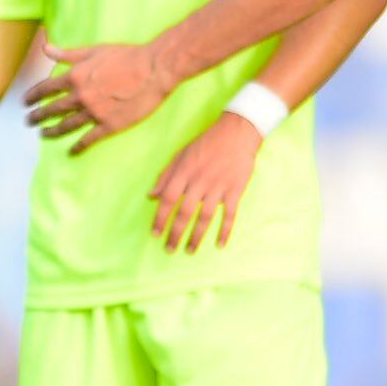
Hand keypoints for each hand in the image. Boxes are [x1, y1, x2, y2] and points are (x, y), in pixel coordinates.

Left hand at [24, 40, 173, 152]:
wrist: (155, 69)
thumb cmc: (126, 56)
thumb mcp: (92, 51)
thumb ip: (67, 54)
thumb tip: (46, 48)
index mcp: (75, 77)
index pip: (45, 89)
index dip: (32, 96)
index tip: (24, 102)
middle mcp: (81, 96)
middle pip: (52, 110)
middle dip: (37, 116)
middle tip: (27, 121)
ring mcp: (95, 113)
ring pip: (66, 125)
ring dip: (52, 131)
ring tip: (42, 134)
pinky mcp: (110, 125)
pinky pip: (89, 139)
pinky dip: (78, 146)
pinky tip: (71, 151)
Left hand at [150, 113, 262, 252]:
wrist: (235, 135)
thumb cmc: (205, 144)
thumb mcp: (180, 155)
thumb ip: (165, 176)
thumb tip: (150, 196)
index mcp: (183, 172)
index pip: (167, 199)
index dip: (160, 217)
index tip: (155, 233)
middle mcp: (199, 181)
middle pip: (184, 212)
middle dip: (176, 232)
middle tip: (170, 249)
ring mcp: (218, 187)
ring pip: (205, 217)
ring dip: (197, 236)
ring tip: (190, 250)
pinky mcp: (235, 190)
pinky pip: (230, 215)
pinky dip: (225, 231)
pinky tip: (220, 244)